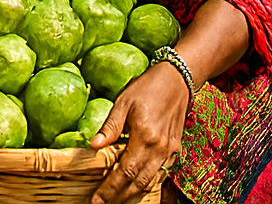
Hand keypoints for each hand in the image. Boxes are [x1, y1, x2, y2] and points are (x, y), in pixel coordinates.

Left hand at [89, 63, 188, 203]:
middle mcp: (160, 149)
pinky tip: (135, 185)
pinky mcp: (175, 149)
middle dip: (119, 196)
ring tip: (115, 198)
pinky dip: (147, 182)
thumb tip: (93, 146)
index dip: (110, 189)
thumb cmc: (147, 87)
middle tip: (102, 203)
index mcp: (145, 137)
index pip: (124, 171)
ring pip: (150, 181)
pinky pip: (161, 172)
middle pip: (138, 183)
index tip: (96, 200)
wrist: (178, 80)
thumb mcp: (123, 102)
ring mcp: (170, 151)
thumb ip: (110, 126)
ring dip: (133, 193)